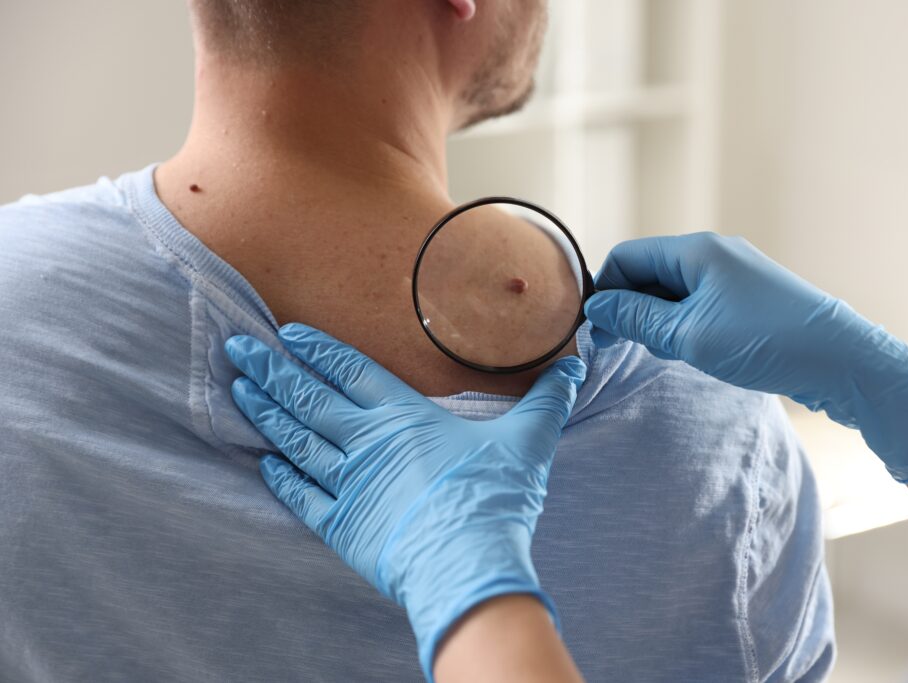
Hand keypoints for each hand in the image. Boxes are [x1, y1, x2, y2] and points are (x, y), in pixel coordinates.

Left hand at [224, 324, 584, 680]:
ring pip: (294, 440)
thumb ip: (546, 399)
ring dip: (265, 413)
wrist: (469, 563)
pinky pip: (300, 496)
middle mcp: (366, 443)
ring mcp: (348, 484)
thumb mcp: (528, 439)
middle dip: (271, 369)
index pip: (351, 371)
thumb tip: (573, 365)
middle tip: (237, 347)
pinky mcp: (341, 525)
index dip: (318, 349)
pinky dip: (278, 477)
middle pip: (309, 398)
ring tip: (238, 389)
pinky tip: (260, 461)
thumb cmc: (496, 497)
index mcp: (404, 417)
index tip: (289, 332)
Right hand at [584, 233, 907, 482]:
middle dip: (630, 309)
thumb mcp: (690, 335)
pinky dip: (682, 325)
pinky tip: (690, 351)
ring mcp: (732, 274)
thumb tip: (597, 307)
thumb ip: (638, 319)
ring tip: (667, 353)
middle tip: (624, 348)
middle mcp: (713, 254)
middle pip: (648, 272)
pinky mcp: (747, 297)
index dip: (605, 292)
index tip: (597, 331)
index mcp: (696, 251)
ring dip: (657, 321)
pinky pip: (697, 303)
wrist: (842, 361)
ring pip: (672, 291)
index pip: (627, 257)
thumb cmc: (765, 342)